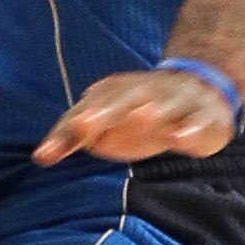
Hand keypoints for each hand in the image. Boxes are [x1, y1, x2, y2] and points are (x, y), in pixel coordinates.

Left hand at [35, 68, 234, 166]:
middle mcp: (140, 92)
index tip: (45, 155)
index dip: (63, 134)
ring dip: (150, 112)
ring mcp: (174, 100)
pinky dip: (188, 129)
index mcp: (110, 94)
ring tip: (139, 118)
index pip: (82, 114)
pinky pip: (196, 121)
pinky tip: (179, 139)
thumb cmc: (137, 113)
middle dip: (101, 113)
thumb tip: (40, 156)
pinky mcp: (203, 115)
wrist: (200, 87)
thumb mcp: (102, 123)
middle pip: (118, 102)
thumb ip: (72, 137)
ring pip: (160, 105)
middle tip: (83, 126)